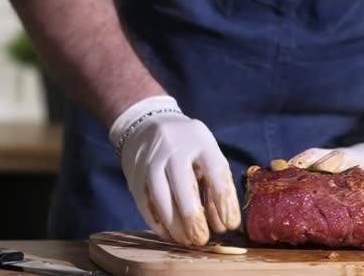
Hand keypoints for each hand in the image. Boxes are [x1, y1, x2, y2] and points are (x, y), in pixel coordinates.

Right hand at [109, 96, 240, 245]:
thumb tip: (224, 224)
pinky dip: (156, 221)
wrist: (149, 123)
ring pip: (160, 196)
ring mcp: (150, 158)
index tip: (229, 226)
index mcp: (201, 141)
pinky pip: (144, 201)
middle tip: (202, 240)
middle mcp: (174, 147)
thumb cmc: (189, 145)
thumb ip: (217, 185)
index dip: (222, 202)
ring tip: (185, 241)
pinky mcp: (134, 172)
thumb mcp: (208, 154)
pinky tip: (167, 234)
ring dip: (173, 224)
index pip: (215, 173)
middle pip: (183, 186)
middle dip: (193, 218)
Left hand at [288, 128, 363, 213]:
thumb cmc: (353, 170)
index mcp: (334, 159)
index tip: (289, 165)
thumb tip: (270, 178)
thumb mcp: (335, 168)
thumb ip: (311, 177)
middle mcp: (355, 162)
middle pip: (342, 158)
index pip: (315, 155)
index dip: (304, 159)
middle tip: (326, 167)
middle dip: (333, 161)